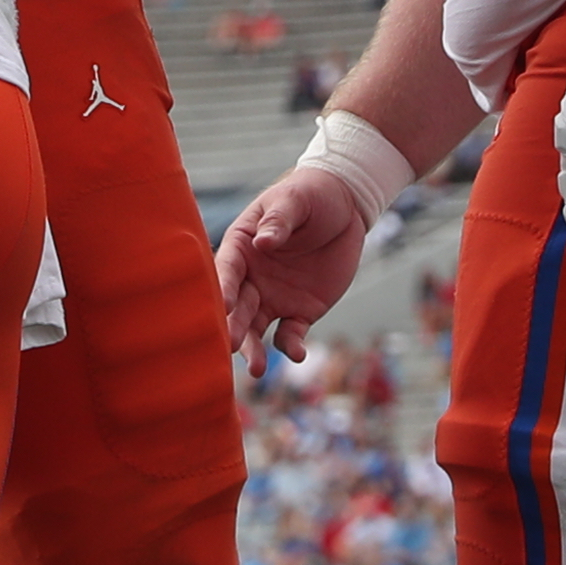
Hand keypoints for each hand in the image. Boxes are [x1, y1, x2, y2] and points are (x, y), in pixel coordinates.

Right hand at [216, 168, 371, 362]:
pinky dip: (291, 346)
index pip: (227, 270)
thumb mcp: (296, 200)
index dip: (222, 288)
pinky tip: (298, 354)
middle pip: (237, 307)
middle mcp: (251, 278)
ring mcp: (273, 298)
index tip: (220, 306)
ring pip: (257, 329)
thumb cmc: (311, 195)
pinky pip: (291, 334)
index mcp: (241, 247)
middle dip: (233, 326)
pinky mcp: (300, 312)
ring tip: (257, 369)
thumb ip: (280, 220)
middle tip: (230, 345)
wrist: (346, 207)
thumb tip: (264, 241)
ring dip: (255, 349)